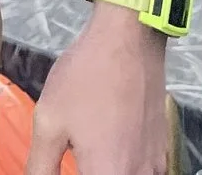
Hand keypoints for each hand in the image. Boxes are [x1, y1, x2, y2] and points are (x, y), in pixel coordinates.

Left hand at [27, 3, 171, 174]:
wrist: (129, 40)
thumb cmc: (90, 74)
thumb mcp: (49, 122)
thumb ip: (40, 166)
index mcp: (108, 173)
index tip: (64, 165)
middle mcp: (138, 174)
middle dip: (88, 170)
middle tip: (74, 156)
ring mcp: (155, 163)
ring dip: (107, 169)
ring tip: (88, 151)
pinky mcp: (161, 148)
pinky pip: (143, 170)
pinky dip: (124, 164)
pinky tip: (108, 144)